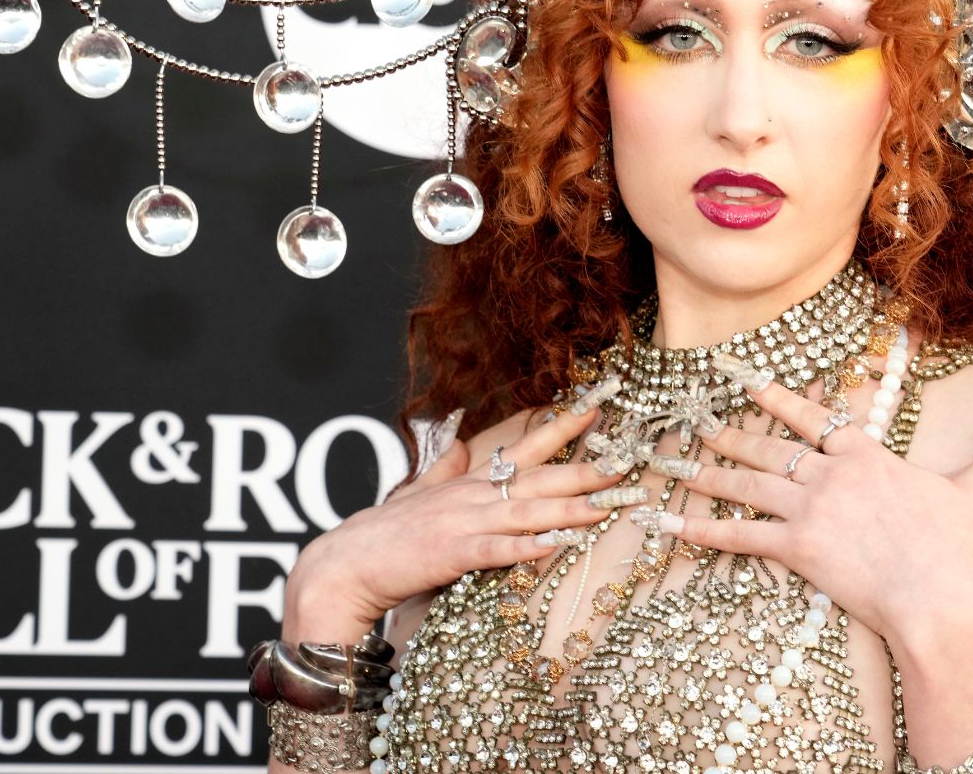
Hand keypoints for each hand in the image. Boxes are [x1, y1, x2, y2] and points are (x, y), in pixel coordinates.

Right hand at [283, 398, 627, 636]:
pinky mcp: (451, 555)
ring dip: (570, 507)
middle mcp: (471, 496)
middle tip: (628, 462)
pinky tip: (553, 545)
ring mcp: (462, 523)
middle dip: (586, 469)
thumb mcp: (417, 492)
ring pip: (526, 510)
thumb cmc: (383, 535)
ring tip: (608, 505)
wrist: (344, 565)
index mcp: (468, 481)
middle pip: (539, 478)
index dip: (564, 426)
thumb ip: (443, 467)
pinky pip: (495, 550)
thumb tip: (462, 440)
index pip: (524, 446)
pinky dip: (525, 548)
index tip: (600, 406)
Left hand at [663, 355, 972, 640]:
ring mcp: (811, 509)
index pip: (814, 416)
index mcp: (867, 454)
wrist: (941, 599)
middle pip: (770, 446)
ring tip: (670, 464)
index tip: (746, 380)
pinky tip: (669, 526)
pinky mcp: (796, 548)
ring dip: (705, 473)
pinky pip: (739, 537)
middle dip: (730, 432)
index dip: (778, 397)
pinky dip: (701, 531)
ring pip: (746, 484)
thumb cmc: (962, 547)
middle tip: (694, 420)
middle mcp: (831, 474)